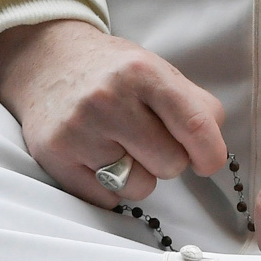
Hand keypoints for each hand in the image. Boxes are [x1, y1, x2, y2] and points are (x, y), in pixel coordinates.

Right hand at [0, 19, 227, 207]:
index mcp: (142, 72)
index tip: (208, 161)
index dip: (211, 154)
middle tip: (149, 139)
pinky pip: (107, 199)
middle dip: (169, 158)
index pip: (195, 126)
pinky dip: (109, 187)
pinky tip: (97, 156)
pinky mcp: (56, 157)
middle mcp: (109, 99)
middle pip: (171, 164)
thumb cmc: (112, 71)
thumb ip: (194, 104)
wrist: (47, 61)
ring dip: (138, 175)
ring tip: (119, 146)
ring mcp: (79, 130)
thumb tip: (213, 147)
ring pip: (140, 187)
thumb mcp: (155, 69)